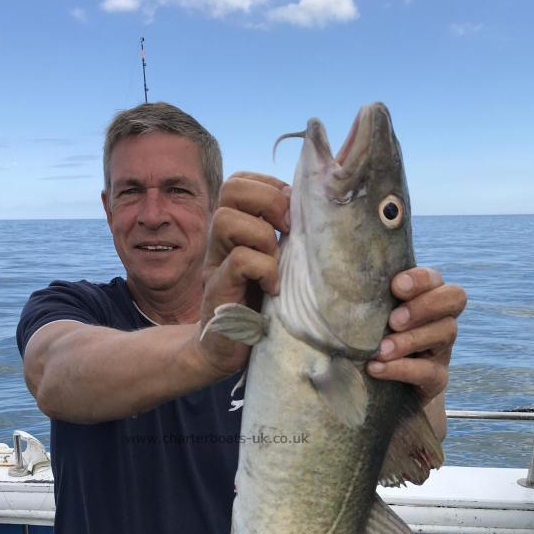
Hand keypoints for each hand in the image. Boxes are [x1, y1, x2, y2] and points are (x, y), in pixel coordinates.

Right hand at [197, 172, 290, 375]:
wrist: (223, 352)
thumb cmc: (257, 310)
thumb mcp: (274, 267)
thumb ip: (285, 241)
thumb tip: (319, 214)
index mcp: (233, 231)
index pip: (241, 181)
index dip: (271, 186)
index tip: (292, 214)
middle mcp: (219, 241)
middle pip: (231, 188)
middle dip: (269, 199)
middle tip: (288, 229)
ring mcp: (214, 264)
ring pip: (227, 218)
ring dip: (263, 235)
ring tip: (277, 261)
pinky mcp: (218, 290)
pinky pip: (240, 260)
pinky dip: (264, 269)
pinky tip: (273, 289)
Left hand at [366, 266, 466, 406]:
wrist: (378, 388)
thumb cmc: (364, 340)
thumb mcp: (363, 317)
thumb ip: (357, 298)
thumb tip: (324, 274)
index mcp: (424, 296)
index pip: (435, 278)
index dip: (420, 280)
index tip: (395, 287)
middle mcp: (439, 318)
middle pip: (454, 298)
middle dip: (424, 306)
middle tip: (394, 321)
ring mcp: (441, 348)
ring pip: (445, 332)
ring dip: (411, 340)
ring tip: (381, 350)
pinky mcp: (436, 378)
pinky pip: (429, 371)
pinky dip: (401, 369)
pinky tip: (376, 368)